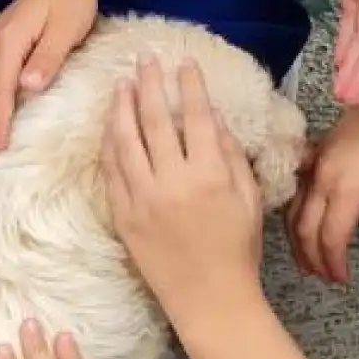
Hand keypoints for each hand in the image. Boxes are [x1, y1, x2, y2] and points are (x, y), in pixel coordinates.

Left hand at [101, 57, 267, 320]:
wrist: (209, 298)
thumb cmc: (237, 249)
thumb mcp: (249, 199)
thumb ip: (231, 155)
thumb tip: (214, 119)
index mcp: (210, 175)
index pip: (197, 117)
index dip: (189, 86)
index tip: (184, 63)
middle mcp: (173, 182)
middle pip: (156, 120)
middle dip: (150, 84)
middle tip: (145, 60)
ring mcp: (143, 198)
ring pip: (126, 141)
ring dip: (122, 108)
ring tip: (120, 85)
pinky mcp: (123, 215)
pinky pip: (111, 171)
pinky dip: (109, 144)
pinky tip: (109, 126)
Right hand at [287, 98, 358, 283]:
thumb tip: (350, 223)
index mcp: (346, 193)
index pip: (331, 239)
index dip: (333, 264)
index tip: (339, 279)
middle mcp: (322, 180)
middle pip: (304, 229)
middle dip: (311, 258)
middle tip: (320, 275)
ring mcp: (313, 167)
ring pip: (292, 211)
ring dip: (297, 239)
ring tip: (305, 258)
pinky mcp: (312, 157)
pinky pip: (296, 190)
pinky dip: (294, 212)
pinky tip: (298, 225)